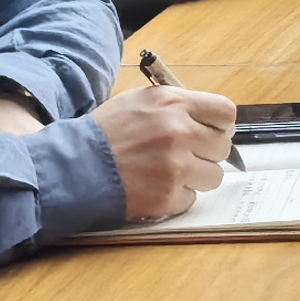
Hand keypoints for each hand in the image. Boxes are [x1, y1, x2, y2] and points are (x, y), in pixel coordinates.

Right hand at [97, 81, 237, 218]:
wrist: (74, 166)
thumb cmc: (105, 133)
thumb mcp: (139, 102)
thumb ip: (176, 106)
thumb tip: (209, 120)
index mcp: (172, 103)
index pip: (225, 112)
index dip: (221, 125)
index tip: (213, 133)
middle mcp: (178, 132)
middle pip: (222, 147)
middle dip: (206, 153)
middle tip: (185, 156)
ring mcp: (175, 166)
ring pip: (213, 176)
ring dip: (195, 177)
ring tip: (168, 173)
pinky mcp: (167, 196)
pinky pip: (191, 198)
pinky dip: (176, 197)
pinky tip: (154, 187)